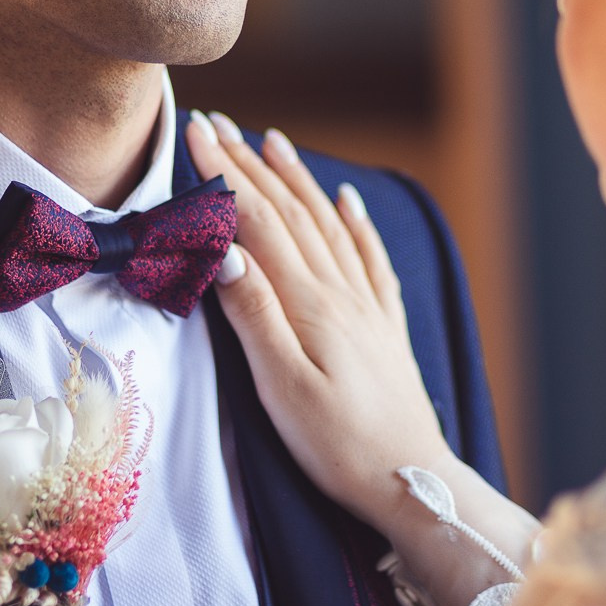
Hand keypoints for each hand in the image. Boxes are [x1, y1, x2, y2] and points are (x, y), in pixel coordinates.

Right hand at [186, 112, 455, 529]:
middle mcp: (341, 293)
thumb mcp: (283, 389)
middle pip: (290, 213)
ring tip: (273, 142)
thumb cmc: (339, 446)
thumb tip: (225, 250)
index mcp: (310, 305)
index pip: (259, 223)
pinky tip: (346, 199)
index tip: (196, 133)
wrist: (410, 482)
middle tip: (218, 123)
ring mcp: (367, 307)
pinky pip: (368, 257)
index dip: (226, 175)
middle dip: (251, 165)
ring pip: (328, 225)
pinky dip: (354, 221)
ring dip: (297, 180)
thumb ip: (255, 316)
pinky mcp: (384, 326)